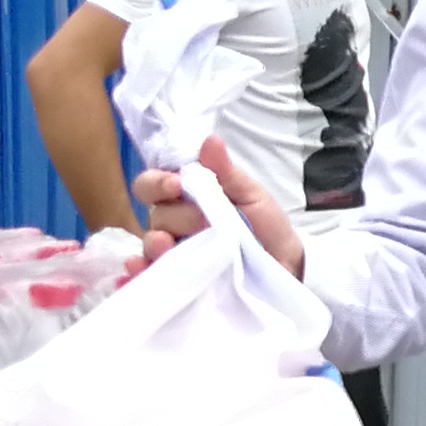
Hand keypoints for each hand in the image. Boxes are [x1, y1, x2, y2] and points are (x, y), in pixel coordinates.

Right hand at [134, 138, 307, 275]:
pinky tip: (139, 270)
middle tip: (204, 223)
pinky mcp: (178, 284)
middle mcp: (173, 226)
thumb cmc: (264, 227)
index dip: (157, 182)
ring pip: (151, 247)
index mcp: (186, 199)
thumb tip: (210, 141)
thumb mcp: (250, 196)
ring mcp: (174, 256)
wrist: (286, 266)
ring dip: (154, 244)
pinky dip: (139, 274)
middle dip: (176, 216)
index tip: (176, 184)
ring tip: (166, 245)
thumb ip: (226, 172)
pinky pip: (148, 280)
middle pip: (155, 216)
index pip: (152, 185)